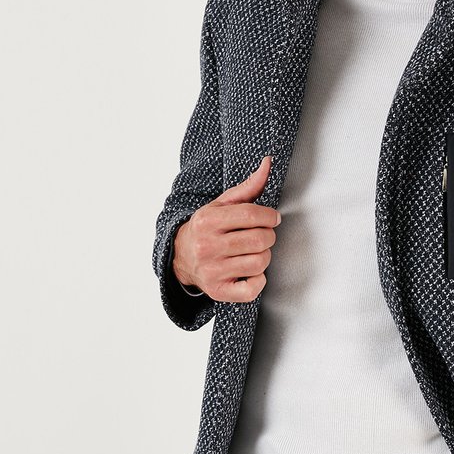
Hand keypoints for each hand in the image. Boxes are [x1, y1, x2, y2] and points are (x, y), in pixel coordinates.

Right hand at [172, 155, 281, 302]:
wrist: (181, 257)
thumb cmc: (207, 229)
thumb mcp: (222, 205)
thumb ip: (248, 186)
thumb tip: (268, 163)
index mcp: (207, 221)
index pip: (251, 215)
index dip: (270, 216)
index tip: (272, 218)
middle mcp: (207, 246)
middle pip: (259, 240)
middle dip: (268, 236)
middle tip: (261, 236)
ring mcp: (212, 271)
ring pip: (260, 262)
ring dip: (264, 256)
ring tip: (253, 252)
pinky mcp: (218, 291)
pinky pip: (252, 289)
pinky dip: (258, 280)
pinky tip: (249, 271)